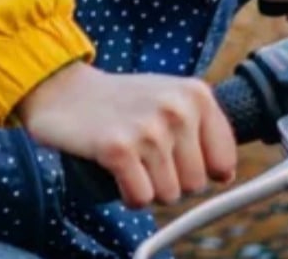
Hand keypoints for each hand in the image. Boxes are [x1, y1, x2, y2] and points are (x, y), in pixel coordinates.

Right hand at [17, 64, 236, 208]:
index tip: (175, 156)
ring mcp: (147, 129)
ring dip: (147, 188)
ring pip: (168, 196)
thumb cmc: (119, 101)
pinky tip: (117, 174)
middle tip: (144, 155)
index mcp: (196, 94)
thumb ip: (203, 128)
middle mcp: (176, 109)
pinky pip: (140, 199)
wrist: (61, 89)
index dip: (199, 170)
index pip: (223, 164)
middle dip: (170, 180)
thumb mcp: (170, 98)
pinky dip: (128, 196)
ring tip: (130, 160)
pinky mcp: (117, 149)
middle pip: (195, 185)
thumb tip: (226, 175)